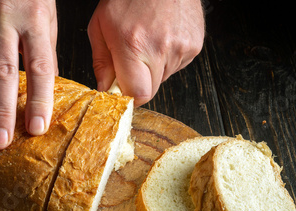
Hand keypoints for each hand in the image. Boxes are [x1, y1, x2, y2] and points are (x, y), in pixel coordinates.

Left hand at [88, 0, 204, 105]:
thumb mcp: (100, 26)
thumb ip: (101, 63)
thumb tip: (105, 89)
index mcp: (133, 45)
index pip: (137, 94)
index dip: (128, 97)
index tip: (121, 90)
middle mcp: (160, 48)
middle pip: (150, 90)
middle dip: (138, 83)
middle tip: (131, 63)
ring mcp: (181, 47)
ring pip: (163, 78)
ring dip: (153, 69)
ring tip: (147, 43)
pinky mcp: (195, 45)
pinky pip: (177, 66)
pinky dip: (167, 59)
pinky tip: (161, 38)